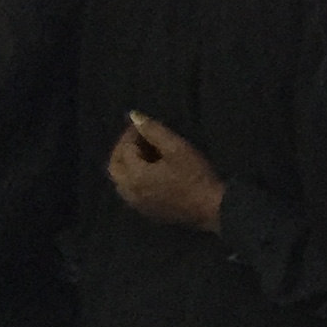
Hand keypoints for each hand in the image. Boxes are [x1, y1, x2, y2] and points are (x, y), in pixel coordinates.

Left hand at [107, 112, 225, 232]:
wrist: (211, 208)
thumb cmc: (195, 175)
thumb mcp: (176, 147)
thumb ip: (153, 130)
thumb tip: (134, 116)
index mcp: (135, 175)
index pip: (124, 149)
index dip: (131, 134)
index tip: (142, 125)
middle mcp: (130, 191)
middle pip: (115, 167)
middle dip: (123, 150)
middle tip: (139, 139)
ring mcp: (137, 204)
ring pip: (121, 181)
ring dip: (127, 165)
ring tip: (145, 154)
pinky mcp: (146, 211)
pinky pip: (130, 192)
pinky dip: (133, 179)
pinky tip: (150, 172)